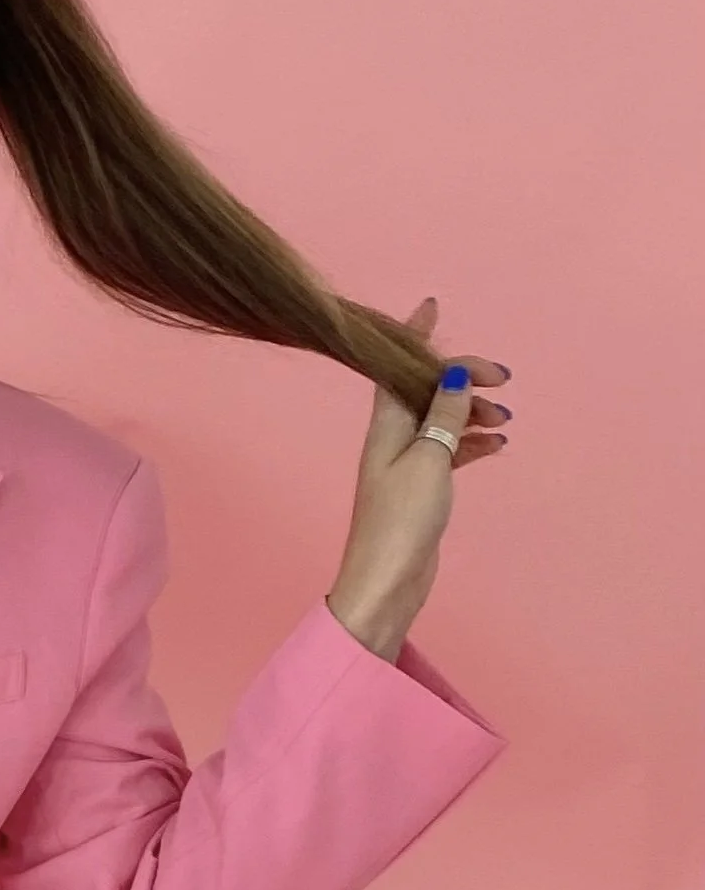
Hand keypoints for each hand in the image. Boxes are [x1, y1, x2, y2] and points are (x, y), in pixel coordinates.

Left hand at [327, 297, 511, 660]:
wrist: (387, 582)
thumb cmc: (401, 522)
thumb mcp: (429, 460)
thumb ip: (444, 417)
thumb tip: (452, 375)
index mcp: (385, 425)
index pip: (398, 367)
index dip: (415, 336)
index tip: (433, 307)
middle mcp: (392, 438)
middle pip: (428, 391)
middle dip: (463, 377)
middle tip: (503, 379)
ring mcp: (406, 464)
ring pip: (443, 421)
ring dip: (473, 412)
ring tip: (505, 418)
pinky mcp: (421, 489)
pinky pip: (450, 451)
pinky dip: (472, 442)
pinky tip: (497, 443)